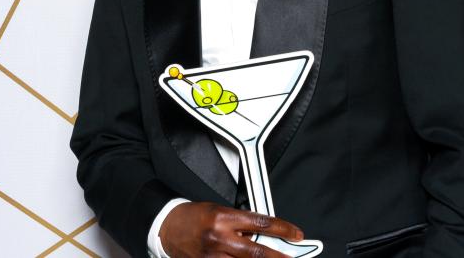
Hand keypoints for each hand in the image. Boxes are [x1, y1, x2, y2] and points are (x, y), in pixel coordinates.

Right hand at [159, 201, 303, 256]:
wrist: (167, 227)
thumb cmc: (193, 216)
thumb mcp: (219, 211)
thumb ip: (240, 223)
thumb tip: (262, 234)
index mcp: (223, 217)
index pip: (260, 223)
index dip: (282, 229)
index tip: (296, 234)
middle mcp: (219, 238)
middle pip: (256, 251)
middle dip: (279, 257)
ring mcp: (212, 256)